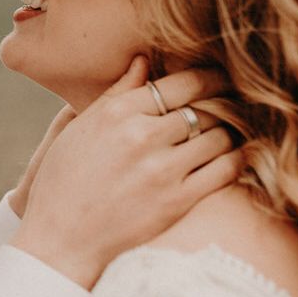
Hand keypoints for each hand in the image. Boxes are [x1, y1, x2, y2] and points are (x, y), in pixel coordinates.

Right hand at [11, 66, 242, 289]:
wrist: (61, 235)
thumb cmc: (64, 176)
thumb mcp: (81, 126)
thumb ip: (116, 93)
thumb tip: (143, 61)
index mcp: (117, 112)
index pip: (178, 84)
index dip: (206, 77)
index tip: (218, 76)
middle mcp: (141, 135)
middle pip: (203, 107)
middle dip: (224, 101)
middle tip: (235, 100)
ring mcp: (161, 169)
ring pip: (217, 136)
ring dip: (229, 130)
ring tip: (231, 129)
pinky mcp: (176, 201)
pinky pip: (223, 171)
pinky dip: (236, 158)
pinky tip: (234, 155)